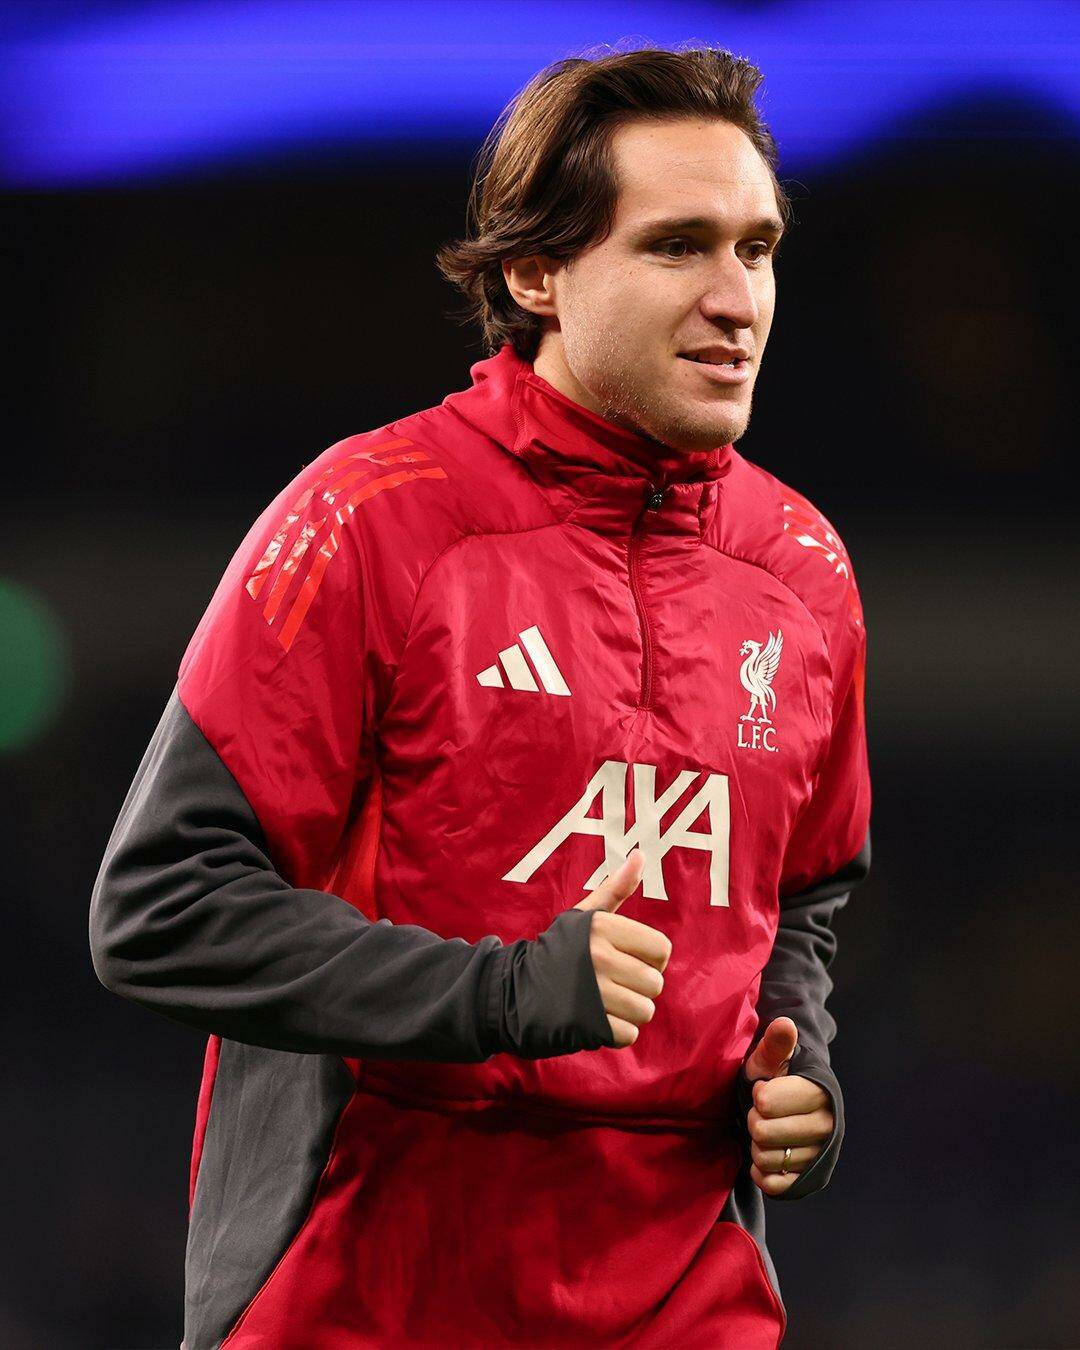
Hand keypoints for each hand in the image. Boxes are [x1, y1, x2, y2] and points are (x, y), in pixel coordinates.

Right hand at [573, 848, 671, 1048]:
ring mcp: (593, 992)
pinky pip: (628, 1034)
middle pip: (654, 983)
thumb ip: (615, 888)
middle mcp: (599, 957)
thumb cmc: (557, 951)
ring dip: (627, 1013)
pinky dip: (615, 1032)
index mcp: (602, 927)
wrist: (512, 991)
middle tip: (610, 984)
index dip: (650, 959)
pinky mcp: (588, 1025)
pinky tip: (595, 1020)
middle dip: (637, 989)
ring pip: (644, 1011)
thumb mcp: (582, 916)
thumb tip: (641, 854)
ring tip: (603, 1002)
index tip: (628, 960)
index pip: (661, 949)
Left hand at [742, 1016, 833, 1195]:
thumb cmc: (773, 1078)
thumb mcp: (770, 1059)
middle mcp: (826, 1126)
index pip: (766, 1102)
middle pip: (763, 1133)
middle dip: (754, 1121)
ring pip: (766, 1159)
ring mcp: (819, 1156)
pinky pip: (773, 1186)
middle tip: (761, 1113)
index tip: (764, 1090)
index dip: (757, 1096)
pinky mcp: (809, 1180)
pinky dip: (761, 1172)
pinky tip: (766, 1156)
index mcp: (819, 1092)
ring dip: (756, 1146)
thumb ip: (775, 1045)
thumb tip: (786, 1025)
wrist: (786, 1107)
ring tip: (765, 1132)